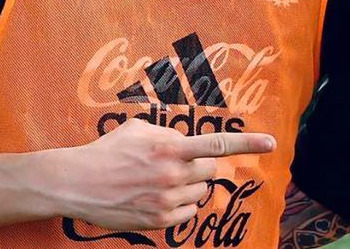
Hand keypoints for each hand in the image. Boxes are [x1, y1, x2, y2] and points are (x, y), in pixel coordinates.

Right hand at [48, 119, 274, 230]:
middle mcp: (172, 174)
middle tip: (176, 164)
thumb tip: (186, 140)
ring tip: (160, 181)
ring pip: (200, 192)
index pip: (218, 143)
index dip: (249, 143)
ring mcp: (167, 200)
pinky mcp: (159, 221)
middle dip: (199, 165)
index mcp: (170, 146)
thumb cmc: (107, 151)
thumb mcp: (138, 128)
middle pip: (210, 170)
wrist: (77, 183)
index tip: (272, 144)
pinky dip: (180, 205)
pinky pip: (188, 212)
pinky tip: (158, 197)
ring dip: (189, 186)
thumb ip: (168, 132)